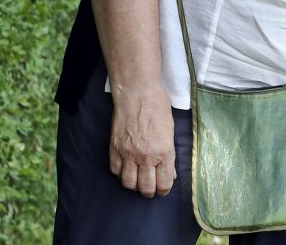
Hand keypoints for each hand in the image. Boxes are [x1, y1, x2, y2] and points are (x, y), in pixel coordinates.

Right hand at [108, 83, 176, 197]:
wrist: (137, 93)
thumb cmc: (158, 106)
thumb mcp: (170, 129)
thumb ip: (169, 153)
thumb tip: (169, 171)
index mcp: (164, 151)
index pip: (164, 182)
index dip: (164, 190)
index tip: (163, 189)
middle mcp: (146, 156)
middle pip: (146, 188)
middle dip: (150, 192)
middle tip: (152, 189)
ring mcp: (129, 153)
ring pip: (129, 183)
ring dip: (135, 186)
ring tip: (139, 181)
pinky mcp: (115, 149)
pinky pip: (116, 171)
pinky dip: (121, 174)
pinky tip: (127, 169)